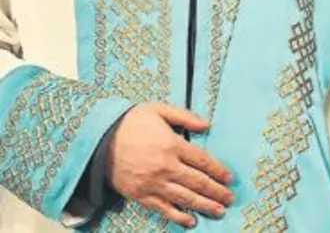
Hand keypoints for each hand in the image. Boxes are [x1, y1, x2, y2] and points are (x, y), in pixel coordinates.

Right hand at [107, 103, 234, 227]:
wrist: (98, 140)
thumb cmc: (130, 122)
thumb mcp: (158, 110)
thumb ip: (185, 117)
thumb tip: (207, 124)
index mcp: (172, 145)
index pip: (203, 161)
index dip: (219, 171)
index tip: (230, 178)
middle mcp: (165, 167)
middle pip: (198, 182)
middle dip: (217, 191)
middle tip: (230, 198)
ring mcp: (152, 183)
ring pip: (184, 198)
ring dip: (204, 205)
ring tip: (220, 210)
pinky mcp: (140, 195)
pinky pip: (162, 208)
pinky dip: (178, 216)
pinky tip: (191, 221)